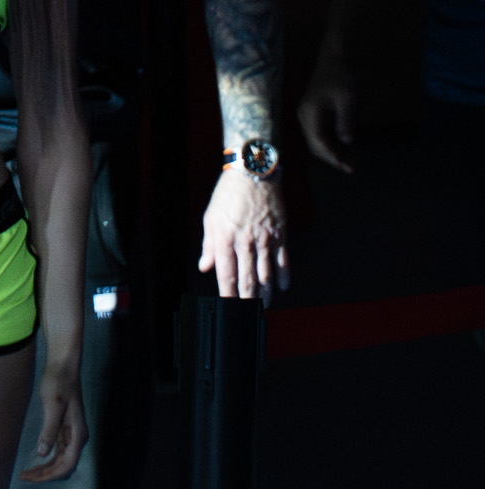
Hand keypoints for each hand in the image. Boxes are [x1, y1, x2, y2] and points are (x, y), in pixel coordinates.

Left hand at [18, 363, 86, 482]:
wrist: (62, 366)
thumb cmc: (58, 383)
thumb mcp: (52, 406)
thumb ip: (49, 431)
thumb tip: (42, 453)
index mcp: (78, 434)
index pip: (67, 465)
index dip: (50, 475)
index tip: (32, 478)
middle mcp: (77, 437)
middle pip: (63, 466)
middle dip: (45, 475)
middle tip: (23, 477)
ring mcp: (71, 434)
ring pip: (59, 460)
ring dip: (44, 469)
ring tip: (26, 473)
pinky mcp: (63, 428)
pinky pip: (56, 451)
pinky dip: (46, 459)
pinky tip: (34, 461)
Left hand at [198, 166, 289, 305]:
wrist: (252, 174)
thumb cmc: (227, 196)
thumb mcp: (210, 219)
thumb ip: (209, 246)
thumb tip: (205, 267)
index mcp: (224, 239)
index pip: (226, 275)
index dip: (228, 295)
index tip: (229, 308)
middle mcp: (244, 242)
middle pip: (248, 280)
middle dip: (248, 300)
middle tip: (248, 314)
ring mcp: (264, 240)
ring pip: (267, 275)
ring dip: (266, 294)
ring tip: (265, 305)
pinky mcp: (280, 235)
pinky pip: (283, 261)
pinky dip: (283, 277)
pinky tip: (281, 287)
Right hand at [296, 54, 357, 172]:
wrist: (333, 59)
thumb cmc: (341, 77)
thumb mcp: (347, 99)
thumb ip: (345, 121)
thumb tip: (347, 142)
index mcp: (310, 113)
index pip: (319, 142)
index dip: (333, 157)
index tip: (348, 168)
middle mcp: (304, 117)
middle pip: (314, 145)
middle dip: (332, 158)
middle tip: (351, 168)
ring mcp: (306, 115)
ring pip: (315, 141)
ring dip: (331, 152)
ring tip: (349, 162)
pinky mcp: (311, 114)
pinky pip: (318, 134)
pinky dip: (330, 143)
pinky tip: (343, 148)